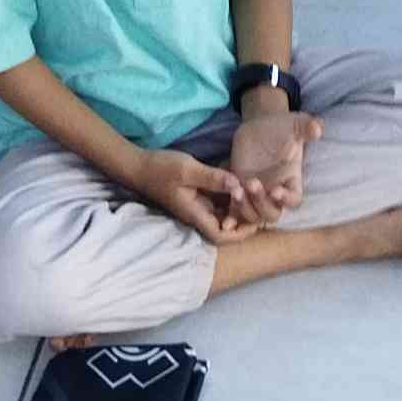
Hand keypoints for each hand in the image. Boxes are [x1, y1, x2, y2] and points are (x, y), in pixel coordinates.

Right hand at [127, 146, 256, 245]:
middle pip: (225, 226)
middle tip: (261, 203)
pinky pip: (217, 201)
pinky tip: (240, 182)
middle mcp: (198, 213)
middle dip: (243, 218)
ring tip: (255, 193)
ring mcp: (197, 205)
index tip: (256, 219)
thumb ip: (212, 178)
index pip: (220, 235)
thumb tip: (238, 184)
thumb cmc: (161, 168)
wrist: (140, 165)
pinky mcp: (196, 195)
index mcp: (194, 213)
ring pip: (222, 213)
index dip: (240, 233)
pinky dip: (229, 196)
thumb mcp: (188, 169)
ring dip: (238, 206)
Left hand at [226, 106, 322, 225]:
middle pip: (272, 214)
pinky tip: (226, 220)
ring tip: (236, 189)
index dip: (286, 200)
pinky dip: (232, 219)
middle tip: (251, 182)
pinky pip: (237, 213)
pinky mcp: (240, 193)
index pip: (294, 199)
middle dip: (261, 203)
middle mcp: (275, 192)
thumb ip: (307, 126)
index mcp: (291, 180)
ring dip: (245, 207)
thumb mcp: (294, 124)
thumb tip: (318, 128)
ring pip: (254, 216)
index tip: (275, 190)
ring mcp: (257, 195)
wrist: (258, 127)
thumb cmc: (280, 127)